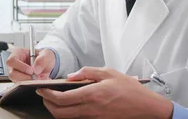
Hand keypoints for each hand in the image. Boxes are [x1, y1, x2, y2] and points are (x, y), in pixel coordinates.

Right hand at [6, 47, 55, 81]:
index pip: (12, 60)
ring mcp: (16, 73)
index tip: (31, 71)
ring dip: (27, 82)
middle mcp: (15, 64)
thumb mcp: (46, 54)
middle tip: (34, 78)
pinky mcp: (20, 81)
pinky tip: (37, 82)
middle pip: (12, 73)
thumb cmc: (43, 56)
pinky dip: (30, 85)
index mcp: (18, 53)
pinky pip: (21, 86)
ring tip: (37, 79)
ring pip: (16, 81)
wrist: (47, 64)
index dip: (20, 67)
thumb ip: (42, 60)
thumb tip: (36, 70)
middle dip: (24, 77)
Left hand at [36, 66, 173, 118]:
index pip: (61, 99)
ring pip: (67, 118)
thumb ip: (88, 72)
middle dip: (47, 104)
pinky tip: (70, 104)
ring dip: (57, 109)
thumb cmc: (129, 89)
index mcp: (91, 94)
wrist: (145, 107)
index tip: (42, 89)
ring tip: (55, 98)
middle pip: (60, 113)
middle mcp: (90, 109)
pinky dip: (69, 112)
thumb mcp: (108, 72)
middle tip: (44, 95)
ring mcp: (93, 117)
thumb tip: (71, 76)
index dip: (47, 94)